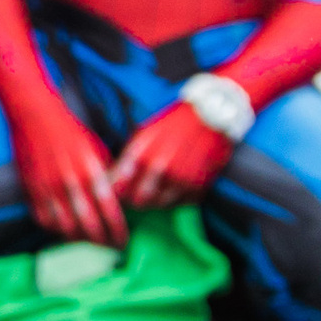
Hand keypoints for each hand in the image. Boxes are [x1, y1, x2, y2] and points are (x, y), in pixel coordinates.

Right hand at [9, 87, 126, 247]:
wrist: (35, 117)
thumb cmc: (70, 131)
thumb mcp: (98, 149)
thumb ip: (108, 174)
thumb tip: (119, 199)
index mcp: (90, 170)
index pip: (109, 210)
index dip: (118, 230)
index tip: (123, 240)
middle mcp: (69, 182)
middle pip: (88, 226)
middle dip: (102, 242)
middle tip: (110, 248)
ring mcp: (48, 188)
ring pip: (66, 228)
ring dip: (80, 241)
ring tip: (90, 243)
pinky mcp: (31, 190)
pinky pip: (44, 220)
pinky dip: (57, 231)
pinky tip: (67, 231)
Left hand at [110, 100, 229, 210]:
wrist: (209, 116)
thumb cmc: (173, 122)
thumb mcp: (144, 134)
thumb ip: (128, 158)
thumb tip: (112, 179)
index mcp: (142, 153)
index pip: (119, 185)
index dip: (114, 192)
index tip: (115, 193)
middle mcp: (161, 168)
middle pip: (139, 200)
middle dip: (133, 200)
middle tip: (133, 197)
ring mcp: (181, 179)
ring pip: (160, 204)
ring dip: (154, 201)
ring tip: (154, 192)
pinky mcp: (198, 185)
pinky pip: (180, 203)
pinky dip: (175, 200)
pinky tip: (173, 188)